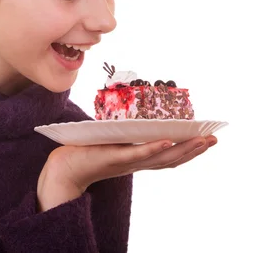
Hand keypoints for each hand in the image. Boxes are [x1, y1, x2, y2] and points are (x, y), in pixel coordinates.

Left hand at [36, 135, 216, 211]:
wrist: (65, 166)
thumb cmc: (89, 150)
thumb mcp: (114, 140)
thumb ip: (128, 132)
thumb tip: (141, 113)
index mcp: (139, 159)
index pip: (170, 156)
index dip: (190, 150)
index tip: (209, 139)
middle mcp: (137, 163)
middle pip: (172, 159)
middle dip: (195, 150)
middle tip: (214, 139)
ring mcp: (127, 161)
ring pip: (160, 157)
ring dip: (182, 149)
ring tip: (200, 140)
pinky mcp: (114, 157)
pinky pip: (137, 154)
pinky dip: (153, 148)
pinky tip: (166, 141)